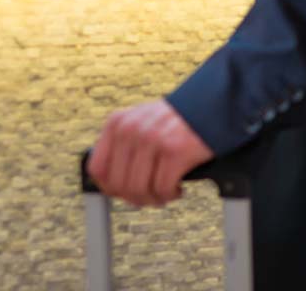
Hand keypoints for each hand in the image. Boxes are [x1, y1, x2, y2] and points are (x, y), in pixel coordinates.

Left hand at [88, 99, 213, 207]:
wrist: (208, 106)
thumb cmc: (173, 122)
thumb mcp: (138, 124)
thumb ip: (121, 148)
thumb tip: (108, 186)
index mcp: (116, 123)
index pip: (97, 168)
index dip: (109, 188)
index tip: (124, 193)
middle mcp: (130, 129)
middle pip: (118, 185)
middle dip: (135, 198)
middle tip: (150, 196)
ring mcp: (151, 139)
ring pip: (139, 191)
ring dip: (154, 199)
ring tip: (165, 192)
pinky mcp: (174, 151)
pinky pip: (162, 189)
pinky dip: (170, 195)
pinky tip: (178, 187)